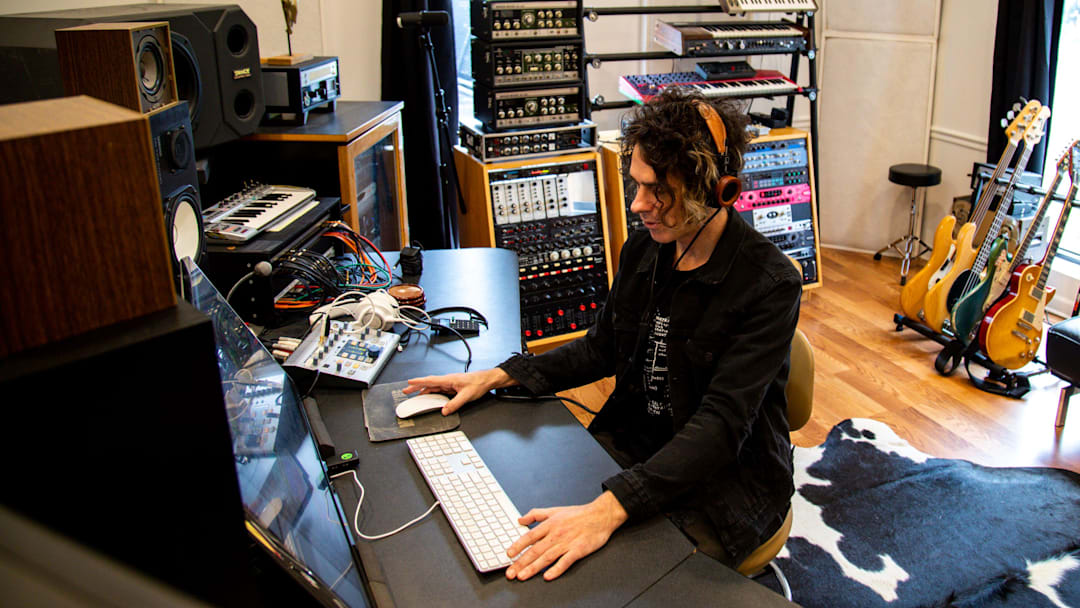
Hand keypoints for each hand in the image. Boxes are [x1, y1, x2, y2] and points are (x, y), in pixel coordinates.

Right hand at [404, 368, 514, 414]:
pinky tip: (428, 397)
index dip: (419, 382)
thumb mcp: (466, 396)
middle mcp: (447, 381)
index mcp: (448, 380)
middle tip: (406, 391)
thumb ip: (454, 404)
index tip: (409, 383)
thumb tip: (444, 411)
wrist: (486, 380)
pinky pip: (439, 391)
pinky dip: (431, 394)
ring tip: (414, 395)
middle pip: (428, 384)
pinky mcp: (452, 388)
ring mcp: (449, 384)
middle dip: (416, 387)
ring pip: (433, 387)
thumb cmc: (478, 383)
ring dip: (423, 391)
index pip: (430, 380)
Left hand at [505, 491, 627, 581]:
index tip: (508, 555)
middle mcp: (556, 534)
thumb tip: (520, 519)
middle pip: (535, 550)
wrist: (600, 515)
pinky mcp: (578, 550)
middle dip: (521, 563)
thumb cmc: (578, 514)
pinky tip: (548, 576)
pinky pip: (565, 561)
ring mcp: (567, 543)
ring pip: (547, 557)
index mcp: (549, 524)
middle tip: (510, 573)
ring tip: (522, 576)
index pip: (529, 537)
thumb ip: (536, 514)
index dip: (517, 546)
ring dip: (533, 568)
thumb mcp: (554, 510)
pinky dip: (556, 569)